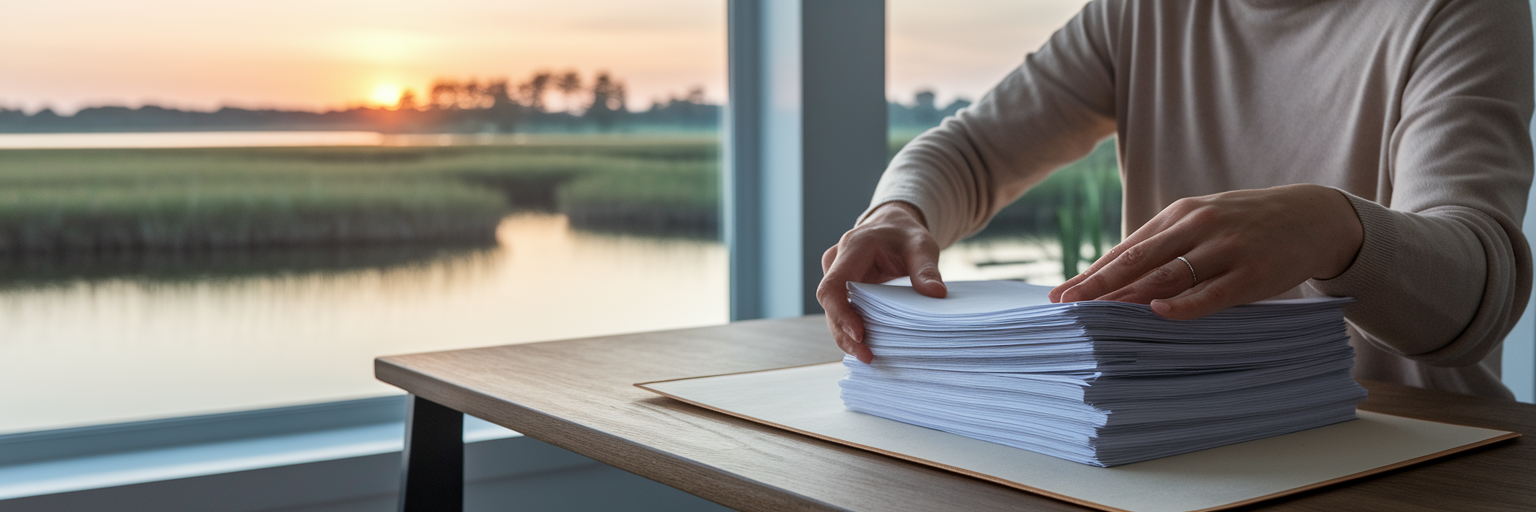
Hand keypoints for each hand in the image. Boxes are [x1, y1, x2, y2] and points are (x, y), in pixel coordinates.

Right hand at [817, 201, 946, 362]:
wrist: (894, 226)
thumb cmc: (905, 234)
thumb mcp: (921, 245)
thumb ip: (926, 268)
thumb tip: (936, 294)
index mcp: (853, 248)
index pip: (833, 285)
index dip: (841, 313)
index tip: (860, 334)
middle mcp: (836, 261)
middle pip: (829, 303)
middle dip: (844, 333)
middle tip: (867, 356)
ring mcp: (835, 274)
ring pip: (832, 310)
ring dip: (846, 334)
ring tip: (867, 356)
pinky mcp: (841, 286)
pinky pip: (841, 309)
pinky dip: (851, 327)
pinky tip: (866, 345)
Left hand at [1049, 184, 1362, 318]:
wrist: (1313, 216)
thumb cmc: (1247, 224)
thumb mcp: (1204, 222)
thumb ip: (1167, 245)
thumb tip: (1118, 277)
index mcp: (1180, 214)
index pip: (1127, 248)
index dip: (1092, 273)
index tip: (1061, 294)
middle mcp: (1198, 227)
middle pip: (1138, 260)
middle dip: (1098, 284)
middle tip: (1066, 305)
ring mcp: (1225, 249)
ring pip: (1167, 275)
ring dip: (1128, 296)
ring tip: (1096, 314)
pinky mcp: (1252, 273)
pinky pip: (1210, 293)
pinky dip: (1182, 304)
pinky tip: (1156, 313)